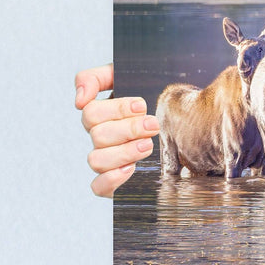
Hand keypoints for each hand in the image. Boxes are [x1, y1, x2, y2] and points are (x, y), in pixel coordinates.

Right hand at [75, 64, 158, 197]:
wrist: (185, 127)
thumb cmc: (152, 96)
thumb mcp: (127, 77)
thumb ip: (96, 78)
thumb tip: (79, 99)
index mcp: (101, 114)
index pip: (90, 112)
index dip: (116, 109)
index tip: (141, 105)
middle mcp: (101, 137)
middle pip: (97, 135)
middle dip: (128, 129)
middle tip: (152, 124)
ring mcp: (106, 159)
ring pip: (96, 160)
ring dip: (124, 152)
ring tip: (148, 145)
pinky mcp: (114, 182)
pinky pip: (98, 187)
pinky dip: (111, 179)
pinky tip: (131, 168)